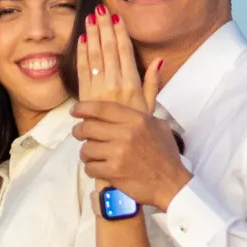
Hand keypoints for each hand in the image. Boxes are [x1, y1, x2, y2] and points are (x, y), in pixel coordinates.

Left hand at [76, 7, 190, 209]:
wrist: (171, 184)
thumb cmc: (165, 152)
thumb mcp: (158, 121)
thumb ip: (150, 94)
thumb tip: (156, 62)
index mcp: (135, 119)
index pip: (101, 108)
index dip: (83, 108)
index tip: (75, 110)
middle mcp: (125, 134)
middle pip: (88, 127)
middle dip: (79, 131)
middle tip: (79, 133)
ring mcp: (118, 153)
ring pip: (87, 148)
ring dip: (86, 152)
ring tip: (91, 153)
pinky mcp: (113, 172)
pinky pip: (90, 167)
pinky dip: (91, 169)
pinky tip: (98, 168)